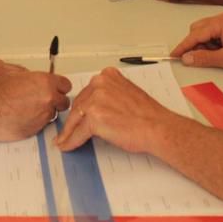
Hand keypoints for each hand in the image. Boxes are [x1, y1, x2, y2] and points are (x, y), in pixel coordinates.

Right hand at [0, 71, 72, 140]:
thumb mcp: (16, 75)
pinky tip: (22, 117)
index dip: (59, 86)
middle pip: (64, 102)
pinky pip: (40, 126)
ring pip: (52, 115)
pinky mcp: (35, 131)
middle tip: (44, 99)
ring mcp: (42, 117)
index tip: (56, 87)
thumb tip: (37, 80)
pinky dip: (35, 122)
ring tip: (29, 109)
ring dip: (44, 112)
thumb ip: (33, 78)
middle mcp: (48, 101)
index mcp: (46, 83)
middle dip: (56, 101)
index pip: (66, 85)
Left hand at [54, 67, 180, 153]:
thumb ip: (110, 95)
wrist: (157, 127)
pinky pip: (77, 133)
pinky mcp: (93, 118)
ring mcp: (95, 100)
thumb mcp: (126, 93)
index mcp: (108, 76)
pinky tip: (67, 145)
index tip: (78, 115)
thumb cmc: (148, 115)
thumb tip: (97, 107)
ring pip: (75, 119)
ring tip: (64, 140)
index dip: (82, 107)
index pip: (87, 92)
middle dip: (74, 119)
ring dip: (69, 132)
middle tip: (70, 130)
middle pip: (78, 104)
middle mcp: (100, 84)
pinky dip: (71, 141)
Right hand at [168, 12, 222, 70]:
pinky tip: (221, 52)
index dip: (183, 46)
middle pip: (197, 30)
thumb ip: (206, 58)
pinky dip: (212, 43)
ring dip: (204, 45)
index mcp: (220, 23)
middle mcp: (221, 18)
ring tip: (218, 56)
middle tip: (200, 60)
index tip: (175, 55)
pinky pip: (213, 32)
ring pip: (204, 31)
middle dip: (195, 45)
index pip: (194, 34)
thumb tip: (188, 58)